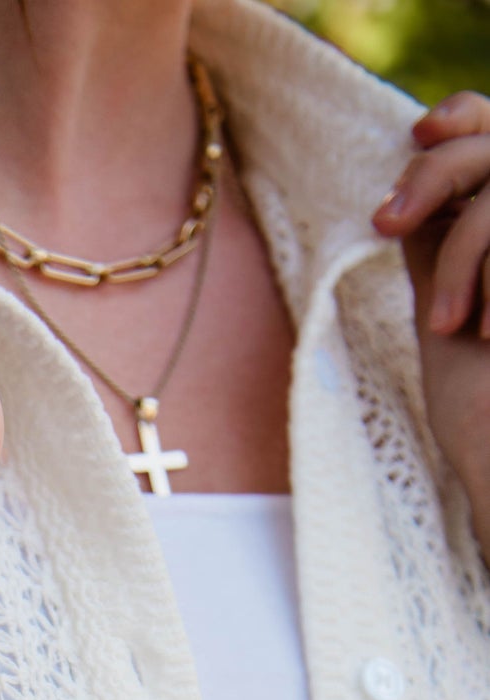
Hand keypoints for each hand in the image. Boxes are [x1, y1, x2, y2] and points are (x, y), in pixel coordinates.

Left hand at [373, 92, 489, 553]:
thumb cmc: (478, 411)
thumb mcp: (446, 314)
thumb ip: (440, 245)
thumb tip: (409, 185)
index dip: (464, 119)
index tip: (417, 137)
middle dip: (440, 172)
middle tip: (388, 223)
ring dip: (463, 251)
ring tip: (448, 323)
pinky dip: (485, 273)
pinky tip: (486, 331)